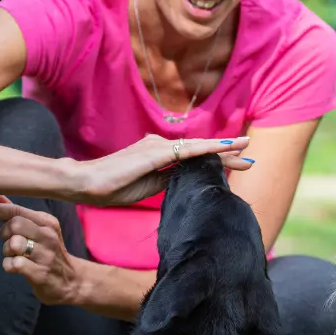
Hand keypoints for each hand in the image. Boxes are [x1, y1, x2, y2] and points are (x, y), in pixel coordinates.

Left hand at [0, 197, 79, 305]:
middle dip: (5, 234)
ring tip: (15, 256)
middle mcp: (48, 235)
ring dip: (7, 251)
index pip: (17, 210)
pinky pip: (14, 264)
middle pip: (14, 224)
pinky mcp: (41, 273)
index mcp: (47, 222)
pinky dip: (9, 266)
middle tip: (10, 243)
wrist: (72, 281)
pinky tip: (17, 267)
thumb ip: (18, 214)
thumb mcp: (39, 230)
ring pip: (14, 244)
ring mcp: (46, 255)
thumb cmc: (49, 253)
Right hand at [70, 134, 252, 205]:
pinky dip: (207, 150)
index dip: (216, 160)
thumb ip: (168, 182)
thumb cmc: (111, 188)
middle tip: (250, 157)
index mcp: (158, 156)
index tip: (237, 165)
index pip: (193, 158)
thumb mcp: (148, 188)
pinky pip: (186, 151)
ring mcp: (157, 147)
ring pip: (197, 149)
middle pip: (199, 151)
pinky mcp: (154, 153)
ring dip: (222, 150)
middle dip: (225, 154)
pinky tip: (224, 149)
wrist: (86, 183)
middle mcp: (160, 146)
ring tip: (245, 151)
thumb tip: (188, 183)